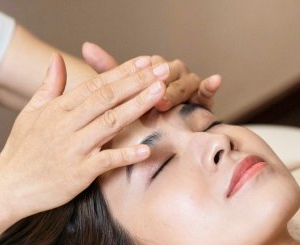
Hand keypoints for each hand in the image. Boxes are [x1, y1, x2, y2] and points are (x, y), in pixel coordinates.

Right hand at [0, 53, 167, 220]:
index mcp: (58, 109)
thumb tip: (57, 58)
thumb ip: (48, 87)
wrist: (9, 188)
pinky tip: (146, 149)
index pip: (95, 84)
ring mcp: (73, 148)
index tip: (145, 62)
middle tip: (163, 71)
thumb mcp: (30, 113)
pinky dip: (125, 156)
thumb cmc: (21, 151)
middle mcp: (66, 124)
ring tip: (160, 95)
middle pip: (107, 98)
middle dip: (137, 82)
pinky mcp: (78, 173)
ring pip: (110, 123)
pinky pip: (106, 161)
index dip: (122, 72)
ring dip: (137, 107)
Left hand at [82, 42, 221, 110]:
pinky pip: (208, 92)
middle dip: (155, 83)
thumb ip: (108, 75)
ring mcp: (189, 88)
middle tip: (142, 94)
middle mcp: (172, 76)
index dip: (135, 74)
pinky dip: (211, 86)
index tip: (125, 86)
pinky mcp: (204, 102)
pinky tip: (214, 80)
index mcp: (152, 73)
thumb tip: (86, 46)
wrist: (165, 144)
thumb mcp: (120, 100)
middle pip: (166, 72)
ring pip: (186, 82)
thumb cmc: (141, 120)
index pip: (145, 67)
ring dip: (176, 90)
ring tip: (164, 100)